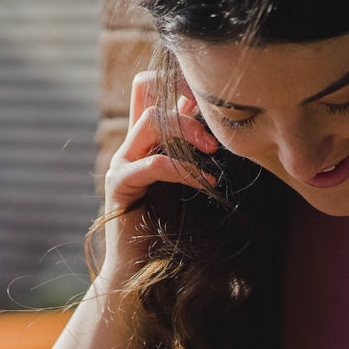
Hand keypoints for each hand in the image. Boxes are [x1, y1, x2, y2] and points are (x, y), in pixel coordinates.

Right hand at [99, 70, 218, 282]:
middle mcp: (131, 144)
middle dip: (190, 106)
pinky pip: (154, 165)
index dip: (177, 80)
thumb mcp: (191, 181)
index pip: (149, 86)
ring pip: (152, 120)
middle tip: (216, 139)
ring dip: (188, 131)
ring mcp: (122, 162)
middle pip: (151, 92)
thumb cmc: (172, 227)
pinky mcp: (120, 185)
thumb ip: (199, 153)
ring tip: (213, 155)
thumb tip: (228, 129)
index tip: (213, 99)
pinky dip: (185, 171)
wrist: (141, 268)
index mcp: (146, 139)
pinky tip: (206, 184)